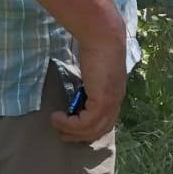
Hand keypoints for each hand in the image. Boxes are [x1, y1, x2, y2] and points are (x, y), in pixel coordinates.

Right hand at [51, 27, 126, 142]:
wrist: (102, 37)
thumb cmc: (96, 48)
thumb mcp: (93, 72)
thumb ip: (90, 85)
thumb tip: (79, 92)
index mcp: (115, 95)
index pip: (105, 122)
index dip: (89, 129)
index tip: (72, 127)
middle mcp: (116, 102)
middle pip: (99, 130)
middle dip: (79, 136)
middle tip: (61, 133)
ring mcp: (111, 102)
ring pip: (92, 129)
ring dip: (71, 131)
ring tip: (56, 123)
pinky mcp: (103, 100)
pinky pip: (86, 122)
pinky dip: (70, 124)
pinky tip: (58, 116)